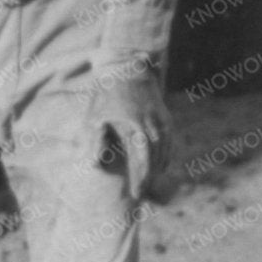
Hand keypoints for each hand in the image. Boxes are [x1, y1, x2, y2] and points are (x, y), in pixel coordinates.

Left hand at [91, 70, 168, 199]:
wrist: (127, 67)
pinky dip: (165, 156)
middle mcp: (153, 127)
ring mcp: (162, 122)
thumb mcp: (95, 116)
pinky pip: (169, 143)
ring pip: (164, 153)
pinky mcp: (166, 118)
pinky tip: (159, 166)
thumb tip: (92, 164)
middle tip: (142, 195)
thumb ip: (95, 141)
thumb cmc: (106, 92)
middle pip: (155, 161)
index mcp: (136, 128)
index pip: (143, 162)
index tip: (136, 195)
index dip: (141, 180)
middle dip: (149, 179)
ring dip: (157, 170)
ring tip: (148, 184)